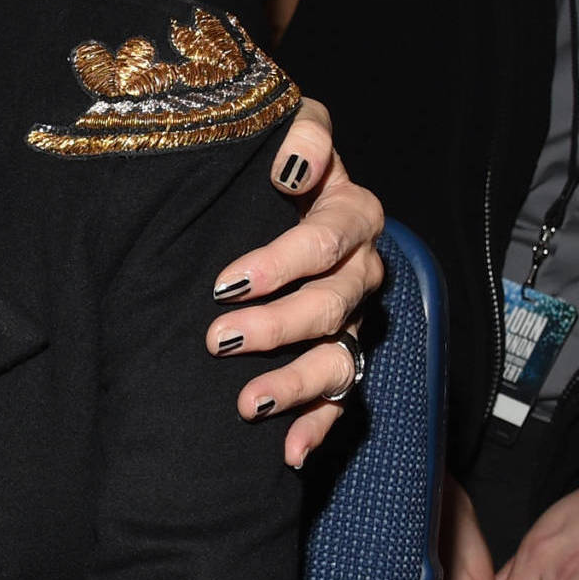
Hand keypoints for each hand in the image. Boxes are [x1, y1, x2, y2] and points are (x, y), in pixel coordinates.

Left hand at [203, 98, 384, 464]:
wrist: (276, 189)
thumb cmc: (274, 162)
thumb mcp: (289, 128)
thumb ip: (301, 133)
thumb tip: (289, 164)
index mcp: (350, 213)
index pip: (330, 238)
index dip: (283, 261)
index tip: (226, 283)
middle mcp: (359, 269)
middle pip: (332, 304)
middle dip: (277, 327)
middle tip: (219, 339)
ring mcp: (353, 317)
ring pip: (341, 358)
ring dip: (297, 384)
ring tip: (246, 402)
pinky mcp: (340, 353)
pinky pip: (341, 399)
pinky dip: (316, 426)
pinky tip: (288, 451)